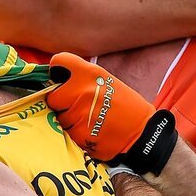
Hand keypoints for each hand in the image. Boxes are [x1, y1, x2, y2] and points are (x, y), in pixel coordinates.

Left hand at [47, 52, 177, 173]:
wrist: (142, 133)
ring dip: (69, 120)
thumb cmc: (125, 106)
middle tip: (77, 106)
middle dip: (61, 103)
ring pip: (59, 117)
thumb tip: (58, 80)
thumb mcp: (106, 82)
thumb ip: (82, 79)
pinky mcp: (78, 134)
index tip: (60, 78)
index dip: (57, 70)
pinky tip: (91, 130)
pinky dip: (75, 133)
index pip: (58, 61)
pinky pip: (67, 132)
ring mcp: (79, 114)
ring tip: (89, 119)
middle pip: (53, 97)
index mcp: (89, 73)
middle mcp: (82, 91)